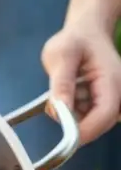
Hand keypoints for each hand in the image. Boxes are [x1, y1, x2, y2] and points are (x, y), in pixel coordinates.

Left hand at [41, 19, 120, 143]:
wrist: (85, 33)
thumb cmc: (74, 40)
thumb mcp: (61, 55)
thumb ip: (61, 82)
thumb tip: (59, 109)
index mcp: (113, 81)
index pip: (104, 115)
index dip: (84, 130)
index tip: (62, 137)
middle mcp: (117, 93)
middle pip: (99, 124)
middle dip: (74, 121)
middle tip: (56, 101)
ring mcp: (111, 99)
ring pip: (90, 122)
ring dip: (71, 114)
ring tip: (65, 87)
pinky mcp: (102, 102)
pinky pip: (86, 116)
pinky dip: (72, 110)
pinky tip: (70, 91)